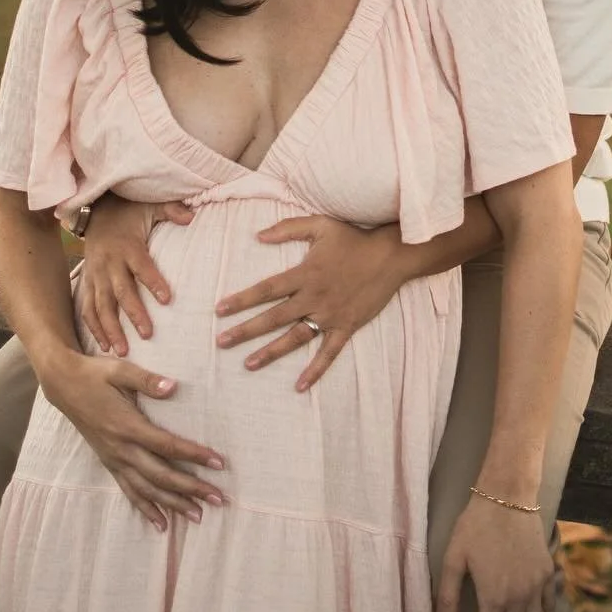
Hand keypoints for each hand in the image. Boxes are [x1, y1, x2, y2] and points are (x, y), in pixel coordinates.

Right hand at [38, 347, 225, 533]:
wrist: (64, 386)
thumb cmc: (96, 375)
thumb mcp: (120, 370)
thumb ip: (147, 380)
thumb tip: (173, 387)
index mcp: (128, 426)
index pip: (168, 446)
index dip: (194, 456)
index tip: (219, 463)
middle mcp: (122, 449)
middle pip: (162, 475)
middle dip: (191, 489)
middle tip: (218, 498)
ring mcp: (114, 459)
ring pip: (147, 489)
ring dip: (173, 504)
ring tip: (197, 516)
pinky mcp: (108, 463)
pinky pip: (129, 491)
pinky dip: (146, 508)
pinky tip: (161, 523)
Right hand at [78, 194, 194, 353]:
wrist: (96, 213)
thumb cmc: (129, 212)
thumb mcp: (150, 206)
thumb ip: (171, 210)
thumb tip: (192, 217)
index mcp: (127, 246)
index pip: (142, 266)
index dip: (154, 282)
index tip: (168, 299)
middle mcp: (109, 263)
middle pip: (121, 291)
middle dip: (133, 314)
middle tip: (147, 335)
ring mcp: (95, 275)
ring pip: (100, 305)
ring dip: (110, 329)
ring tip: (122, 351)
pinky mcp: (87, 283)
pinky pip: (86, 308)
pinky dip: (93, 328)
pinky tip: (103, 346)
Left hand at [214, 215, 406, 387]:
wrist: (390, 256)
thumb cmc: (354, 238)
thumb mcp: (321, 224)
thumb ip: (288, 228)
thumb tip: (258, 236)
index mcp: (305, 273)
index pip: (266, 289)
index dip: (242, 299)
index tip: (220, 310)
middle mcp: (313, 297)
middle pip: (274, 317)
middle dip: (246, 330)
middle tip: (222, 342)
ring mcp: (330, 315)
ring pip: (295, 337)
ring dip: (271, 352)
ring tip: (248, 364)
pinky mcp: (346, 327)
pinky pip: (328, 353)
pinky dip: (315, 371)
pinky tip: (300, 387)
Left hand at [437, 497, 555, 611]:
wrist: (508, 495)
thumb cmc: (476, 525)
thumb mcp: (453, 558)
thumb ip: (447, 596)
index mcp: (493, 599)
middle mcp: (518, 599)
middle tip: (493, 610)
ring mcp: (536, 586)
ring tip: (509, 611)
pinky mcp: (547, 572)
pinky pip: (550, 604)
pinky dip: (543, 610)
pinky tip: (532, 607)